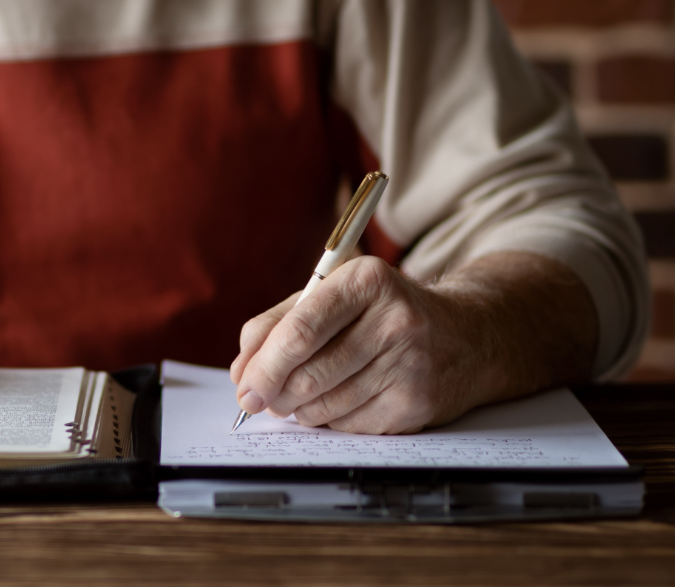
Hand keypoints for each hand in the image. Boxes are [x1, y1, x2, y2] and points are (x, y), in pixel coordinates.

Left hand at [229, 253, 595, 433]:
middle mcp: (395, 320)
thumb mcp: (331, 296)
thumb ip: (277, 324)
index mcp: (366, 281)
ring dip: (298, 409)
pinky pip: (348, 425)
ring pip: (324, 405)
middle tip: (258, 398)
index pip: (301, 330)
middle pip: (309, 373)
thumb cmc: (381, 313)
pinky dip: (329, 420)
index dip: (264, 364)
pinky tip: (337, 401)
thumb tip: (241, 371)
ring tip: (298, 396)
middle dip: (273, 393)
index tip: (243, 385)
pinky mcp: (416, 403)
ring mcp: (410, 364)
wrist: (465, 336)